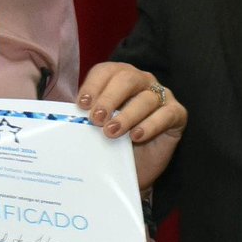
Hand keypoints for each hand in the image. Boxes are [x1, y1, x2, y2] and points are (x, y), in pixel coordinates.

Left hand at [78, 62, 186, 189]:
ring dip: (127, 115)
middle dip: (109, 98)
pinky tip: (137, 136)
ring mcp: (161, 96)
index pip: (105, 71)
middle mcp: (141, 81)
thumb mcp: (96, 128)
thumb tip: (64, 115)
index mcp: (118, 78)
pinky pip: (166, 114)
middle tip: (96, 119)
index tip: (82, 105)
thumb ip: (85, 116)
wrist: (134, 170)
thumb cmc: (113, 142)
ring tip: (112, 132)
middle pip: (126, 79)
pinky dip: (151, 124)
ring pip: (146, 98)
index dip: (93, 86)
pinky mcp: (177, 114)